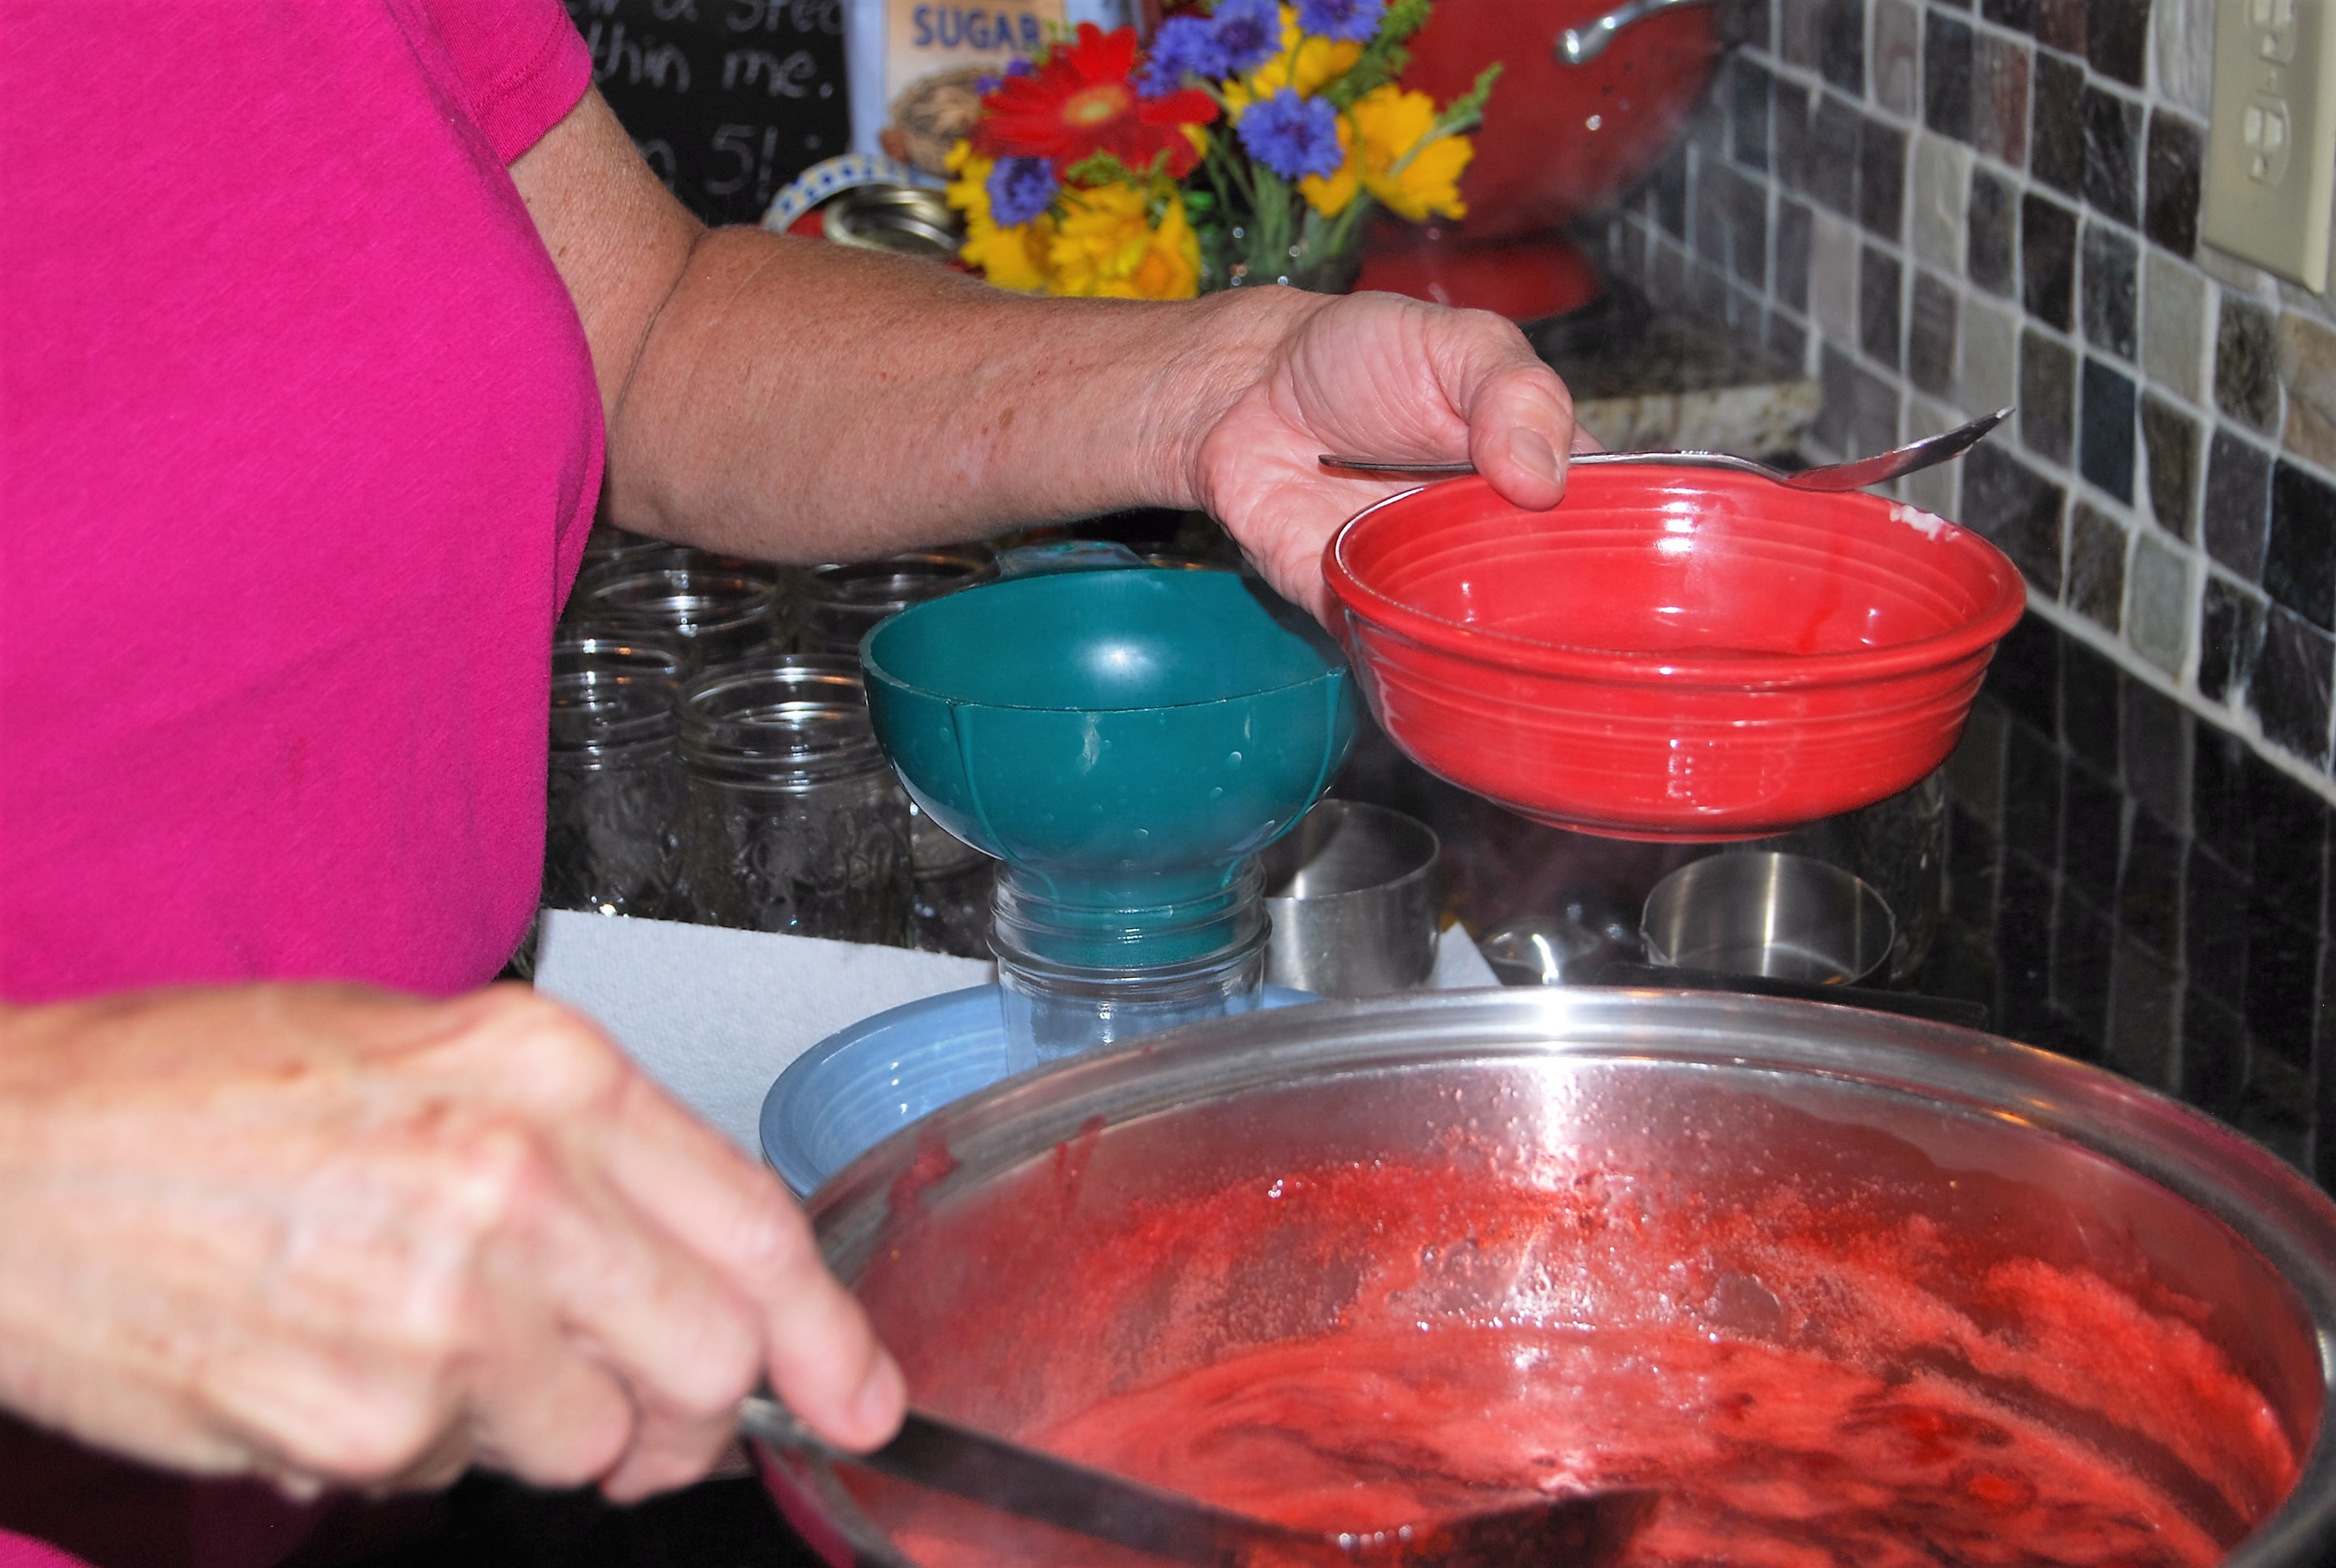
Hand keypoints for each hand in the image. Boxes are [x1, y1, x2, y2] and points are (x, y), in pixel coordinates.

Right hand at [0, 983, 903, 1501]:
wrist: (9, 1164)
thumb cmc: (201, 1092)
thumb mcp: (430, 1052)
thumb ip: (592, 1152)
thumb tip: (715, 1269)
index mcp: (547, 1070)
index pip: (755, 1227)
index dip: (829, 1333)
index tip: (863, 1394)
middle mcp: (516, 1185)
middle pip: (711, 1361)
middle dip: (692, 1400)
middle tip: (635, 1390)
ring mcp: (443, 1317)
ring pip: (598, 1439)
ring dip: (546, 1419)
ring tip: (432, 1334)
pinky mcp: (362, 1428)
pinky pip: (464, 1477)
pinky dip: (428, 1444)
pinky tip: (346, 1360)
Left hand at [1190, 289, 1585, 620]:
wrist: (1248, 388)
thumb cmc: (1363, 355)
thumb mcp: (1456, 341)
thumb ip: (1512, 392)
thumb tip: (1544, 479)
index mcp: (1541, 476)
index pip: (1611, 527)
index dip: (1624, 546)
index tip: (1616, 550)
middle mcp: (1496, 541)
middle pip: (1555, 598)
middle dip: (1556, 606)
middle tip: (1536, 581)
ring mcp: (1434, 583)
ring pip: (1483, 641)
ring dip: (1485, 639)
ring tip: (1478, 613)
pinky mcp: (1366, 612)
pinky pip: (1400, 655)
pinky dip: (1409, 656)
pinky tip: (1417, 645)